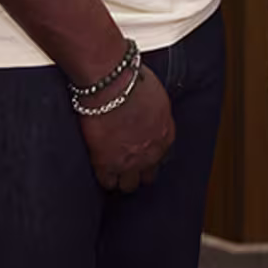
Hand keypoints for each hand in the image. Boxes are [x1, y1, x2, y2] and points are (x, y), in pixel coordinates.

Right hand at [79, 63, 174, 192]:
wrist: (113, 87)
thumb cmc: (134, 82)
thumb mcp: (157, 97)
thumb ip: (156, 114)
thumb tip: (148, 115)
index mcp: (165, 135)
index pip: (163, 156)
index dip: (150, 155)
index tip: (143, 153)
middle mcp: (151, 153)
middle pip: (148, 175)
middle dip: (139, 171)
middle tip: (128, 164)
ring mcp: (130, 163)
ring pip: (129, 185)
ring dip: (123, 179)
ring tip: (115, 173)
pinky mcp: (106, 164)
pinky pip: (107, 182)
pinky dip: (105, 178)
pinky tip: (101, 172)